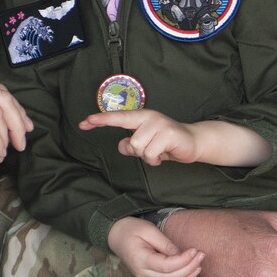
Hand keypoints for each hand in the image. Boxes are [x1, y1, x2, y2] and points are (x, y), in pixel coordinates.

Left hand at [79, 109, 198, 165]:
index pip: (118, 118)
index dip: (101, 120)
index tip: (84, 122)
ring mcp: (160, 124)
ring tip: (160, 151)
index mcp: (141, 117)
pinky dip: (156, 160)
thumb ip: (131, 145)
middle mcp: (149, 117)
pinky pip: (151, 154)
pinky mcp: (169, 134)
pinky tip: (165, 154)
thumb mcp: (145, 144)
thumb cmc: (166, 143)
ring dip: (149, 156)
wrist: (193, 142)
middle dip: (140, 152)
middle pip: (131, 142)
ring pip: (140, 148)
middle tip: (152, 150)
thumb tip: (122, 146)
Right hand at [106, 216, 203, 276]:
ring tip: (198, 267)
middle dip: (189, 268)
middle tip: (201, 255)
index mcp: (141, 260)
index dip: (184, 261)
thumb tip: (181, 255)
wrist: (116, 236)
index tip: (195, 250)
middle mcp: (143, 274)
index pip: (167, 266)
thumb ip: (165, 244)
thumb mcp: (149, 230)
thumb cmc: (132, 230)